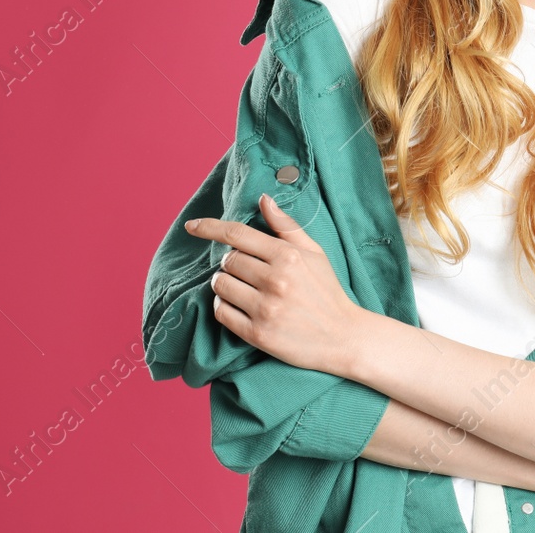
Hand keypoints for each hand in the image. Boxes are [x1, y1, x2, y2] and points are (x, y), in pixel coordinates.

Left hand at [183, 194, 366, 376]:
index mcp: (288, 256)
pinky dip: (223, 307)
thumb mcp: (314, 253)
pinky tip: (239, 306)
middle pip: (228, 261)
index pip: (238, 234)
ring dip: (225, 284)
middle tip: (248, 271)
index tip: (191, 226)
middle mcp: (275, 280)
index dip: (209, 228)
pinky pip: (221, 313)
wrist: (342, 337)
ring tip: (244, 289)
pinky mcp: (258, 334)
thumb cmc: (327, 291)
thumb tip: (263, 199)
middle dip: (231, 263)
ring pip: (221, 285)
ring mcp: (265, 308)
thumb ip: (286, 226)